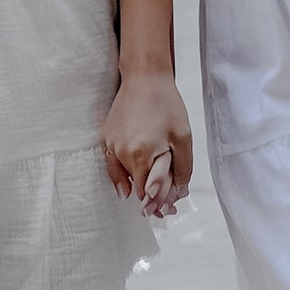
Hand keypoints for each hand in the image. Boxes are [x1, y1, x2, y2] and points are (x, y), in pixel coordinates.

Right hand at [103, 63, 192, 216]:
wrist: (144, 78)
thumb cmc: (166, 105)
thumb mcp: (183, 137)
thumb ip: (181, 169)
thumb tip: (177, 194)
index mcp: (142, 154)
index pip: (150, 193)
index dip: (161, 204)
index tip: (170, 211)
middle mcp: (123, 153)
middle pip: (137, 189)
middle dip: (152, 199)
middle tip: (166, 208)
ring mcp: (112, 145)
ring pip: (125, 179)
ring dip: (138, 187)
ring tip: (152, 194)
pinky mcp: (106, 138)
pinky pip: (112, 167)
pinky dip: (120, 179)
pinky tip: (127, 188)